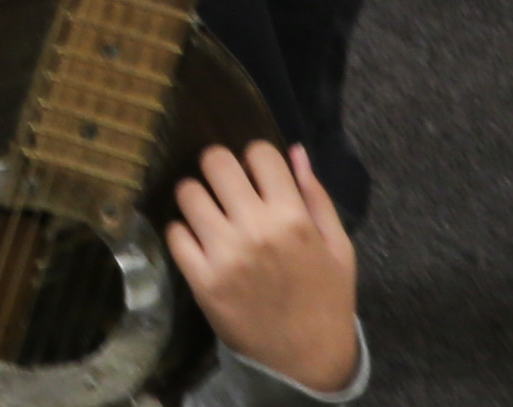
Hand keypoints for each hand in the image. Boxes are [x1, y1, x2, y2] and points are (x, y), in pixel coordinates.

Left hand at [161, 141, 356, 392]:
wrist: (308, 360)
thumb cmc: (326, 300)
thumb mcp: (338, 248)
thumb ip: (317, 197)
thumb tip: (295, 150)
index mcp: (293, 218)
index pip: (258, 153)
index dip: (256, 159)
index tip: (256, 174)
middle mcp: (256, 230)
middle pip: (215, 161)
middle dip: (219, 167)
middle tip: (225, 186)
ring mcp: (225, 255)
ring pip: (187, 192)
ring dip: (197, 196)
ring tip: (209, 211)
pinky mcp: (201, 280)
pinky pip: (174, 233)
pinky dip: (183, 232)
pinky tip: (199, 241)